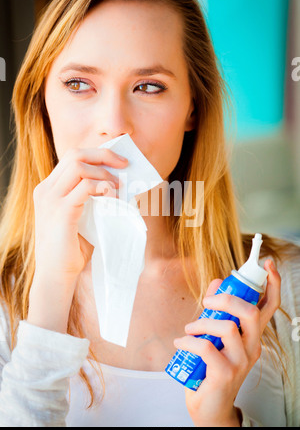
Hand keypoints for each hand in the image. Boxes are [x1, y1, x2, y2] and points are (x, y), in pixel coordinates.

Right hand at [28, 147, 127, 331]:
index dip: (96, 154)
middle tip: (124, 164)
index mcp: (48, 189)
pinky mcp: (61, 211)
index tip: (117, 161)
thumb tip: (120, 185)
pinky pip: (86, 187)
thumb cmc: (71, 248)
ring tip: (119, 187)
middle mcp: (46, 190)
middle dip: (103, 155)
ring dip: (105, 174)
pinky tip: (114, 198)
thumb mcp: (82, 217)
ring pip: (79, 167)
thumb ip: (92, 199)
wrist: (56, 274)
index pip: (71, 158)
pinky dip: (104, 188)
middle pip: (75, 155)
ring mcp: (51, 199)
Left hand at [173, 259, 280, 426]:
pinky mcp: (225, 374)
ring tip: (190, 328)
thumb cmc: (212, 367)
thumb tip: (216, 283)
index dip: (272, 283)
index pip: (269, 306)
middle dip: (227, 299)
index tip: (267, 263)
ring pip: (227, 328)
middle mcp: (253, 346)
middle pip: (250, 312)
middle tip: (208, 301)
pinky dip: (189, 341)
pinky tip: (181, 343)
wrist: (210, 406)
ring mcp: (241, 361)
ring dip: (203, 322)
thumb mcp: (216, 335)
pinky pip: (207, 348)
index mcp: (252, 334)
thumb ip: (217, 310)